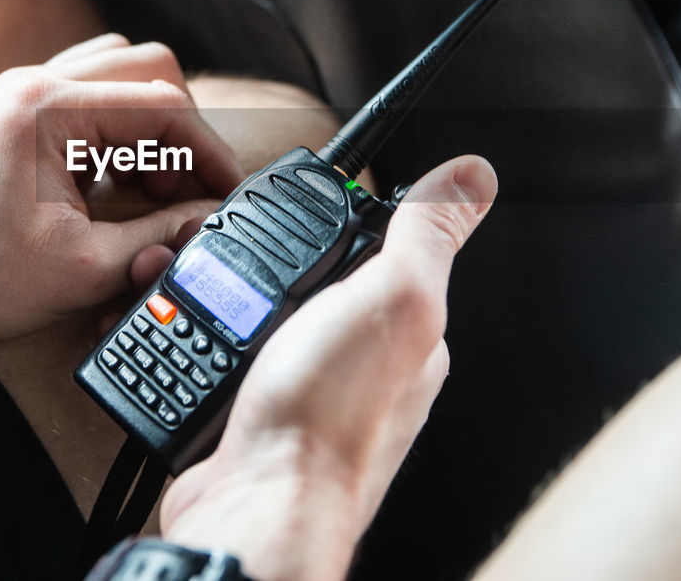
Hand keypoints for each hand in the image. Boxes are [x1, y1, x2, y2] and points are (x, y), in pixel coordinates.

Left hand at [0, 35, 244, 349]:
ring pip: (118, 74)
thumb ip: (160, 236)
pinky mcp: (10, 112)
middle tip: (184, 194)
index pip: (163, 105)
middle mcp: (32, 83)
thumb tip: (213, 220)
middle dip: (181, 134)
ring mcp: (17, 92)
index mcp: (47, 110)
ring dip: (148, 125)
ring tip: (147, 188)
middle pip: (148, 71)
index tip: (229, 192)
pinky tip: (110, 180)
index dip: (209, 152)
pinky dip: (114, 128)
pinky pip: (85, 93)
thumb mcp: (82, 269)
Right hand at [155, 155, 496, 580]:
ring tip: (219, 306)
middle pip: (318, 281)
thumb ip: (429, 233)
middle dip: (275, 266)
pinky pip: (233, 354)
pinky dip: (212, 341)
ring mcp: (313, 390)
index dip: (345, 226)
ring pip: (268, 315)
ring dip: (233, 302)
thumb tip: (472, 175)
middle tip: (253, 272)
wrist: (253, 505)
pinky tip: (208, 342)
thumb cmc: (328, 420)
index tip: (310, 221)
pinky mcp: (261, 411)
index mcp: (413, 334)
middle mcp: (368, 366)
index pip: (385, 251)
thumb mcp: (394, 298)